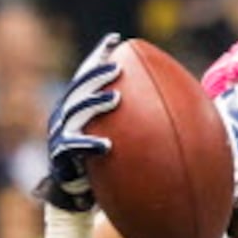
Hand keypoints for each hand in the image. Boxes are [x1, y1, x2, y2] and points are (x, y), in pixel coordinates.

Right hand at [42, 34, 125, 213]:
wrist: (75, 197)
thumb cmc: (101, 165)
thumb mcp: (117, 138)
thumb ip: (133, 122)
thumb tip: (178, 112)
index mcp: (76, 106)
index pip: (86, 75)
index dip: (98, 56)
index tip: (115, 40)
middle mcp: (64, 116)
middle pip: (79, 87)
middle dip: (97, 73)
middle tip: (118, 66)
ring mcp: (60, 135)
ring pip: (75, 112)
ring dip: (95, 103)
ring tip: (116, 98)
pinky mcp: (59, 157)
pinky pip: (73, 148)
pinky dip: (90, 145)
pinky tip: (108, 146)